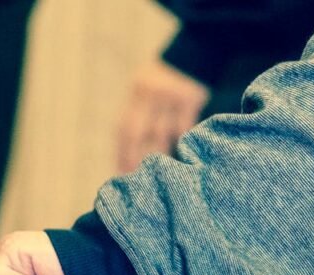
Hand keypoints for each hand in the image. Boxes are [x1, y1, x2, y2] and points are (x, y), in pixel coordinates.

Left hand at [117, 58, 209, 172]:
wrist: (192, 55)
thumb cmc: (164, 81)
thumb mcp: (146, 90)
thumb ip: (138, 114)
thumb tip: (128, 152)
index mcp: (137, 92)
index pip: (125, 128)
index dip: (122, 152)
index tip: (121, 173)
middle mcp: (150, 95)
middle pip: (139, 132)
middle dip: (137, 157)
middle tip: (137, 179)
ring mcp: (170, 97)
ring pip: (162, 134)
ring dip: (160, 154)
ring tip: (160, 174)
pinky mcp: (190, 100)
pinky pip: (183, 128)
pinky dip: (181, 143)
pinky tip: (181, 158)